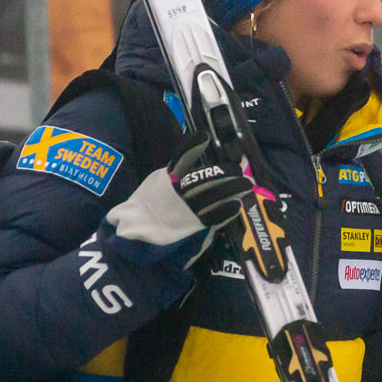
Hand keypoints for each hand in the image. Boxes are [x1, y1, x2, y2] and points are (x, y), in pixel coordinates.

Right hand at [105, 129, 253, 267]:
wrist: (135, 243)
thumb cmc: (148, 214)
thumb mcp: (156, 189)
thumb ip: (175, 179)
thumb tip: (200, 172)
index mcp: (164, 179)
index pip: (180, 158)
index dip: (192, 146)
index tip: (204, 138)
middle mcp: (174, 192)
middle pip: (203, 178)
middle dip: (223, 172)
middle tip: (239, 169)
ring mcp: (183, 210)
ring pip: (212, 195)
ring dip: (232, 188)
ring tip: (246, 184)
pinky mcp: (190, 228)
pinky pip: (213, 217)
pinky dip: (226, 210)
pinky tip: (237, 205)